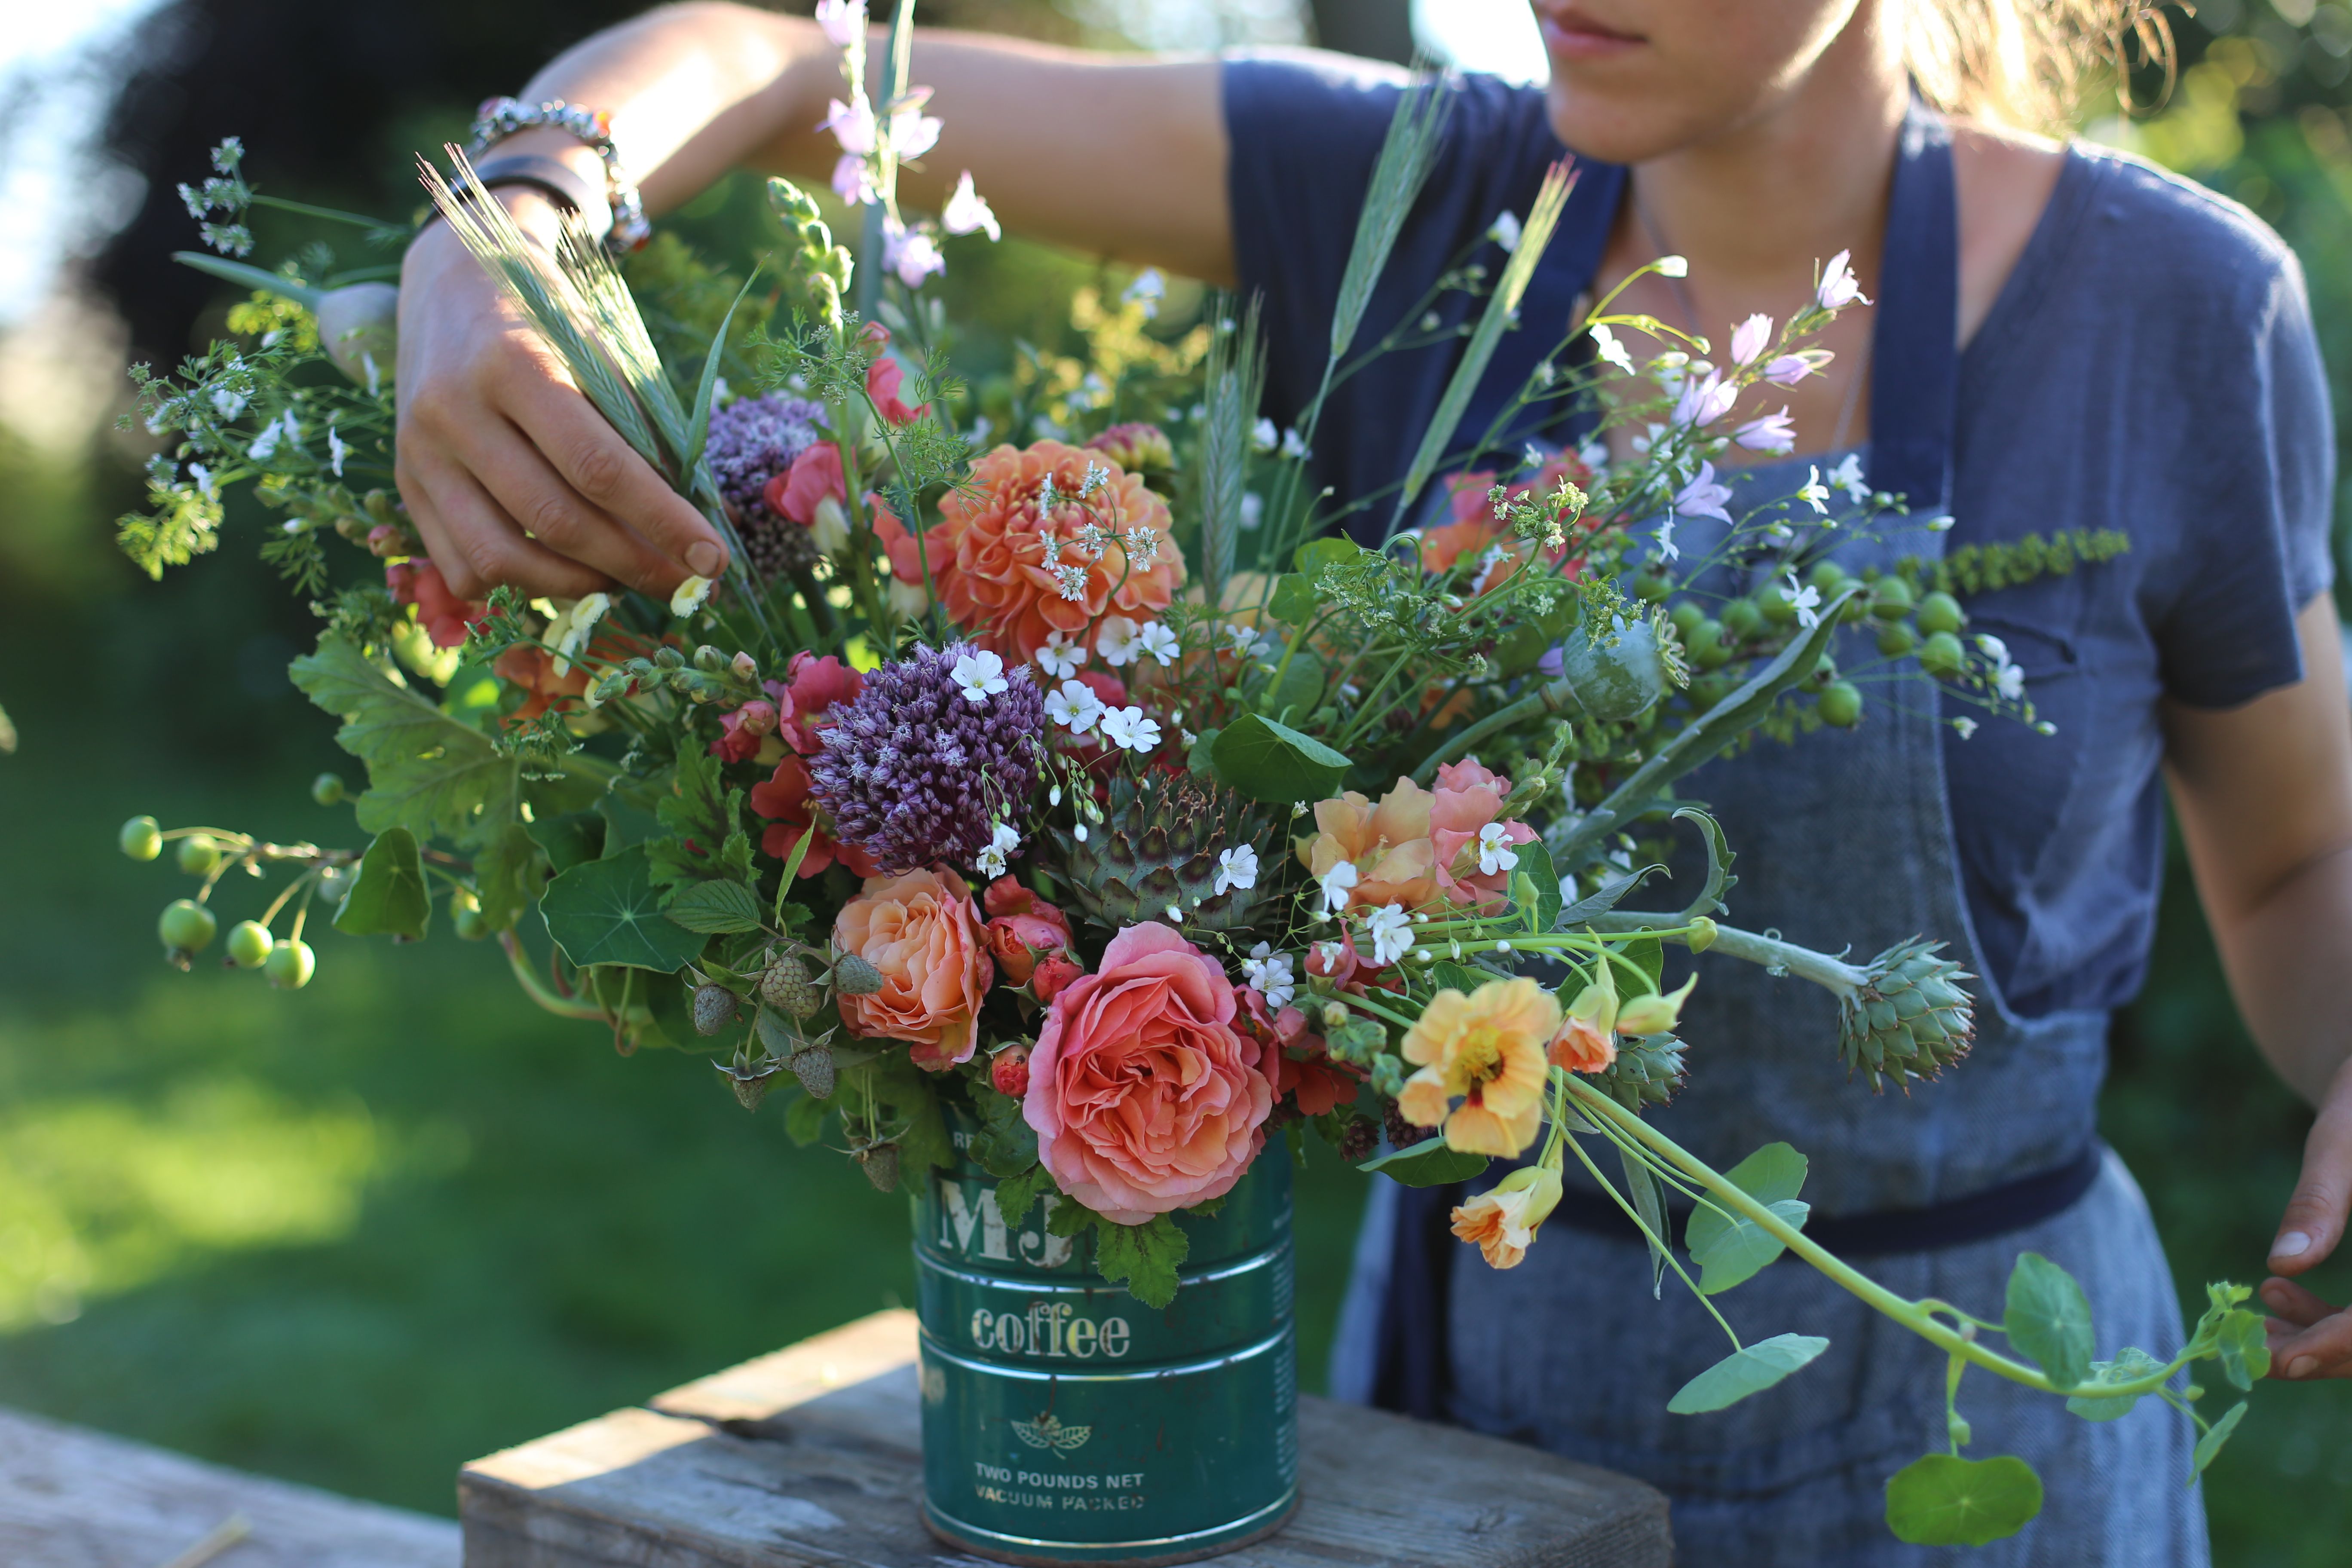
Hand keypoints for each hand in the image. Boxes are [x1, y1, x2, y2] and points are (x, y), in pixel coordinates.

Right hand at [393, 193, 728, 600]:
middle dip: (632, 565)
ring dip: (577, 586)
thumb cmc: (547, 321)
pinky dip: (518, 585)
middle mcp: (454, 410)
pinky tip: (562, 572)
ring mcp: (419, 451)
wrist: (453, 282)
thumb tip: (696, 528)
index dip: (663, 523)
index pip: (599, 467)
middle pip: (554, 519)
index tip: (712, 562)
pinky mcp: (405, 482)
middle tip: (684, 587)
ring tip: (624, 582)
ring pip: (501, 557)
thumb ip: (642, 435)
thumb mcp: (602, 355)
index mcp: (513, 363)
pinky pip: (461, 565)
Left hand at [2261, 1056, 2351, 1379]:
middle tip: (2254, 1346)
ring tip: (2258, 1321)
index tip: (2280, 1362)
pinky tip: (2279, 1293)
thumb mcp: (2345, 1133)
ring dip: (2328, 1340)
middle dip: (2327, 1353)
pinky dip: (2339, 1318)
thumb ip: (2321, 1198)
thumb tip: (2281, 1262)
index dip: (2342, 1345)